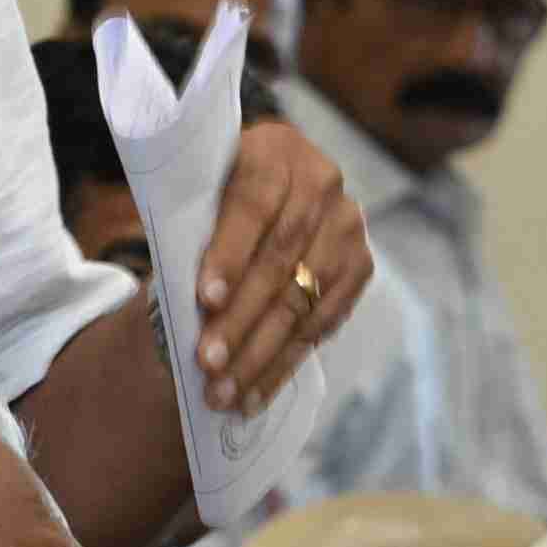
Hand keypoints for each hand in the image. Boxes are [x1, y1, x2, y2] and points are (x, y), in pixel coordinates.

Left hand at [184, 117, 373, 417]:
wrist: (268, 194)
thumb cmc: (215, 201)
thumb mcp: (199, 199)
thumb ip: (192, 234)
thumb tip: (186, 308)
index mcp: (274, 151)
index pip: (252, 205)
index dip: (229, 253)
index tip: (205, 299)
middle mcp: (321, 182)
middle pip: (278, 260)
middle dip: (241, 319)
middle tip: (208, 363)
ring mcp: (347, 225)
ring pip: (301, 300)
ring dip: (260, 354)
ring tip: (224, 393)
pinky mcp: (360, 266)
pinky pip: (321, 324)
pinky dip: (283, 364)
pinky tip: (253, 394)